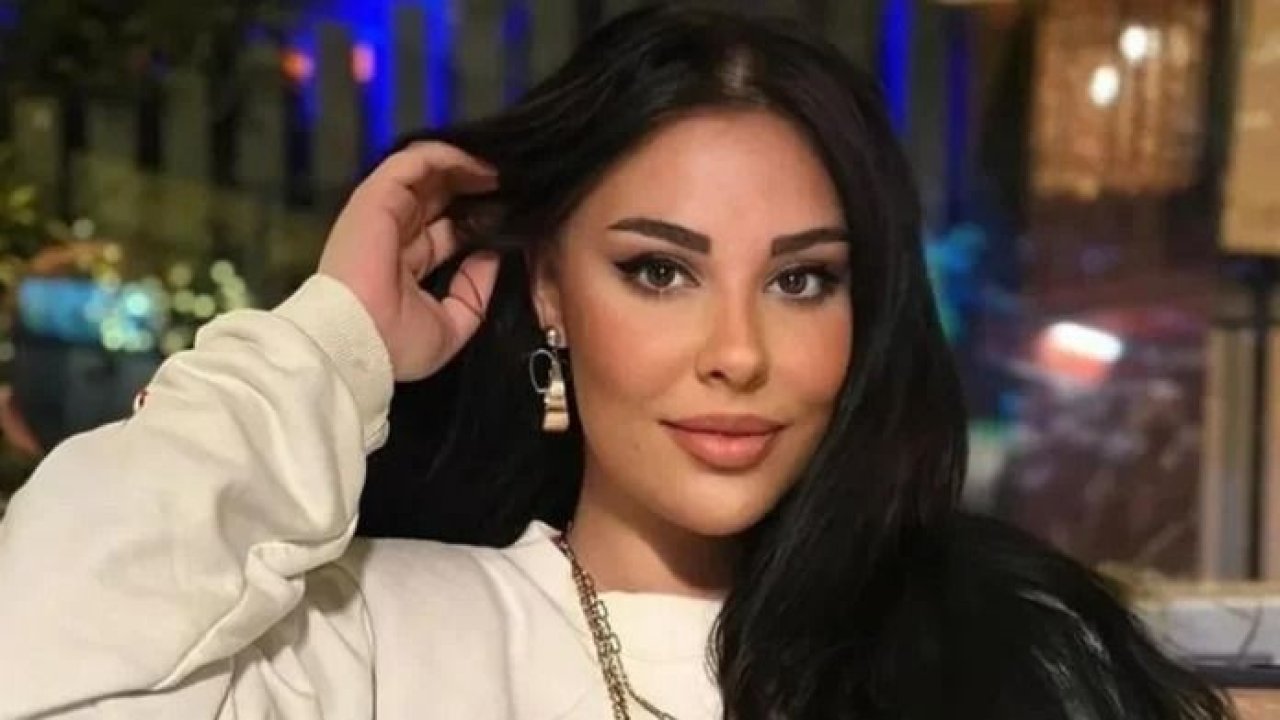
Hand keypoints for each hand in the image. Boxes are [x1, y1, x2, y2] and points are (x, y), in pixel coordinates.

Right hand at [317, 142, 499, 381]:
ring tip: (503, 170)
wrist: (359, 342)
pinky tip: (481, 164)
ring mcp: (383, 213)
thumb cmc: (396, 343)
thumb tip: (492, 258)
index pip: (446, 232)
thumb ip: (474, 293)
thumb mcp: (451, 326)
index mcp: (406, 266)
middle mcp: (394, 236)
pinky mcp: (376, 196)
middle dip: (474, 188)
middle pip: (438, 199)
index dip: (477, 220)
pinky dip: (448, 157)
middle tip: (513, 185)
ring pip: (427, 175)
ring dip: (466, 168)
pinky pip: (414, 162)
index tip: (510, 215)